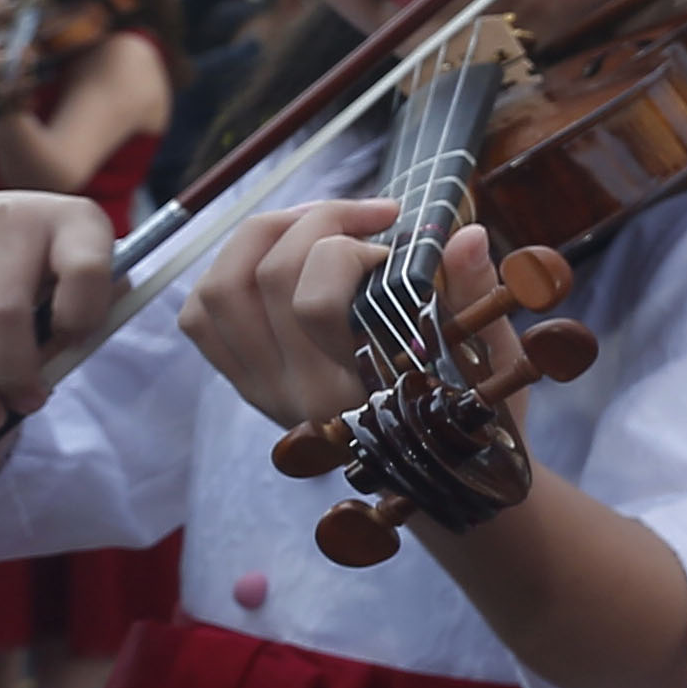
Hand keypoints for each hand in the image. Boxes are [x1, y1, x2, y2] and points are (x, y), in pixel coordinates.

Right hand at [0, 190, 118, 430]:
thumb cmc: (57, 269)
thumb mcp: (89, 282)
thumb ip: (83, 322)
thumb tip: (38, 382)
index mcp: (76, 222)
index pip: (85, 272)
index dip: (82, 318)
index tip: (75, 350)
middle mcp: (14, 217)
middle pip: (6, 311)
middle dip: (12, 373)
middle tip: (22, 408)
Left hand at [181, 200, 516, 432]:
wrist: (432, 471)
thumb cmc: (466, 409)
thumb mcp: (486, 355)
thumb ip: (474, 293)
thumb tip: (465, 235)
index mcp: (351, 393)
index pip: (316, 302)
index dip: (350, 249)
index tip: (394, 243)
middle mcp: (293, 394)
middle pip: (264, 277)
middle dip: (315, 222)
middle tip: (364, 216)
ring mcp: (258, 388)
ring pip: (220, 287)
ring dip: (265, 235)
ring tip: (317, 221)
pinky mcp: (242, 381)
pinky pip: (200, 315)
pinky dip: (226, 271)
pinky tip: (277, 258)